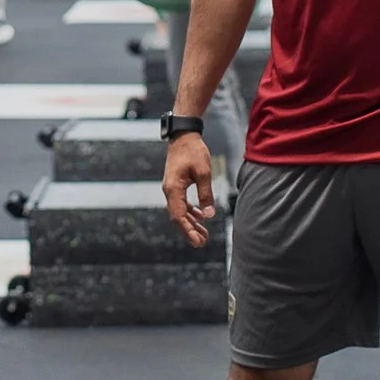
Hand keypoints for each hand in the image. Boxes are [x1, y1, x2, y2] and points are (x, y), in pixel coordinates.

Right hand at [163, 134, 219, 248]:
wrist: (183, 136)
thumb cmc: (193, 151)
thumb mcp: (204, 172)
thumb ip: (206, 194)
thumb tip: (209, 215)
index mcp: (173, 189)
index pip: (178, 216)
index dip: (187, 230)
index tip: (197, 242)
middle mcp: (169, 191)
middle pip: (178, 217)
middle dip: (189, 231)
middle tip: (202, 243)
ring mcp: (171, 188)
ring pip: (180, 211)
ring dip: (191, 223)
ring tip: (203, 234)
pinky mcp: (176, 185)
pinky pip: (181, 203)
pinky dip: (190, 212)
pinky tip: (200, 217)